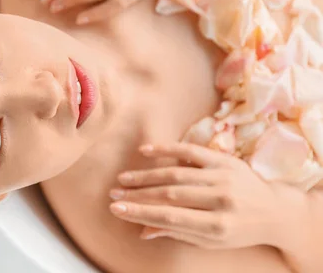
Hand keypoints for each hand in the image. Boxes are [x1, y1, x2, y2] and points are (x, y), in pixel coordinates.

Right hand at [109, 143, 282, 249]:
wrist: (276, 211)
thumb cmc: (239, 230)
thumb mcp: (211, 240)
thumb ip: (177, 233)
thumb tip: (142, 231)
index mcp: (218, 226)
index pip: (171, 218)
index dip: (141, 212)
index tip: (116, 209)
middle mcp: (221, 200)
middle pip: (170, 195)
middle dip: (138, 194)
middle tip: (114, 193)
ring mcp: (224, 177)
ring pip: (176, 173)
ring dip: (146, 176)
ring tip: (123, 179)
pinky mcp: (224, 159)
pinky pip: (191, 151)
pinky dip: (167, 149)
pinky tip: (145, 152)